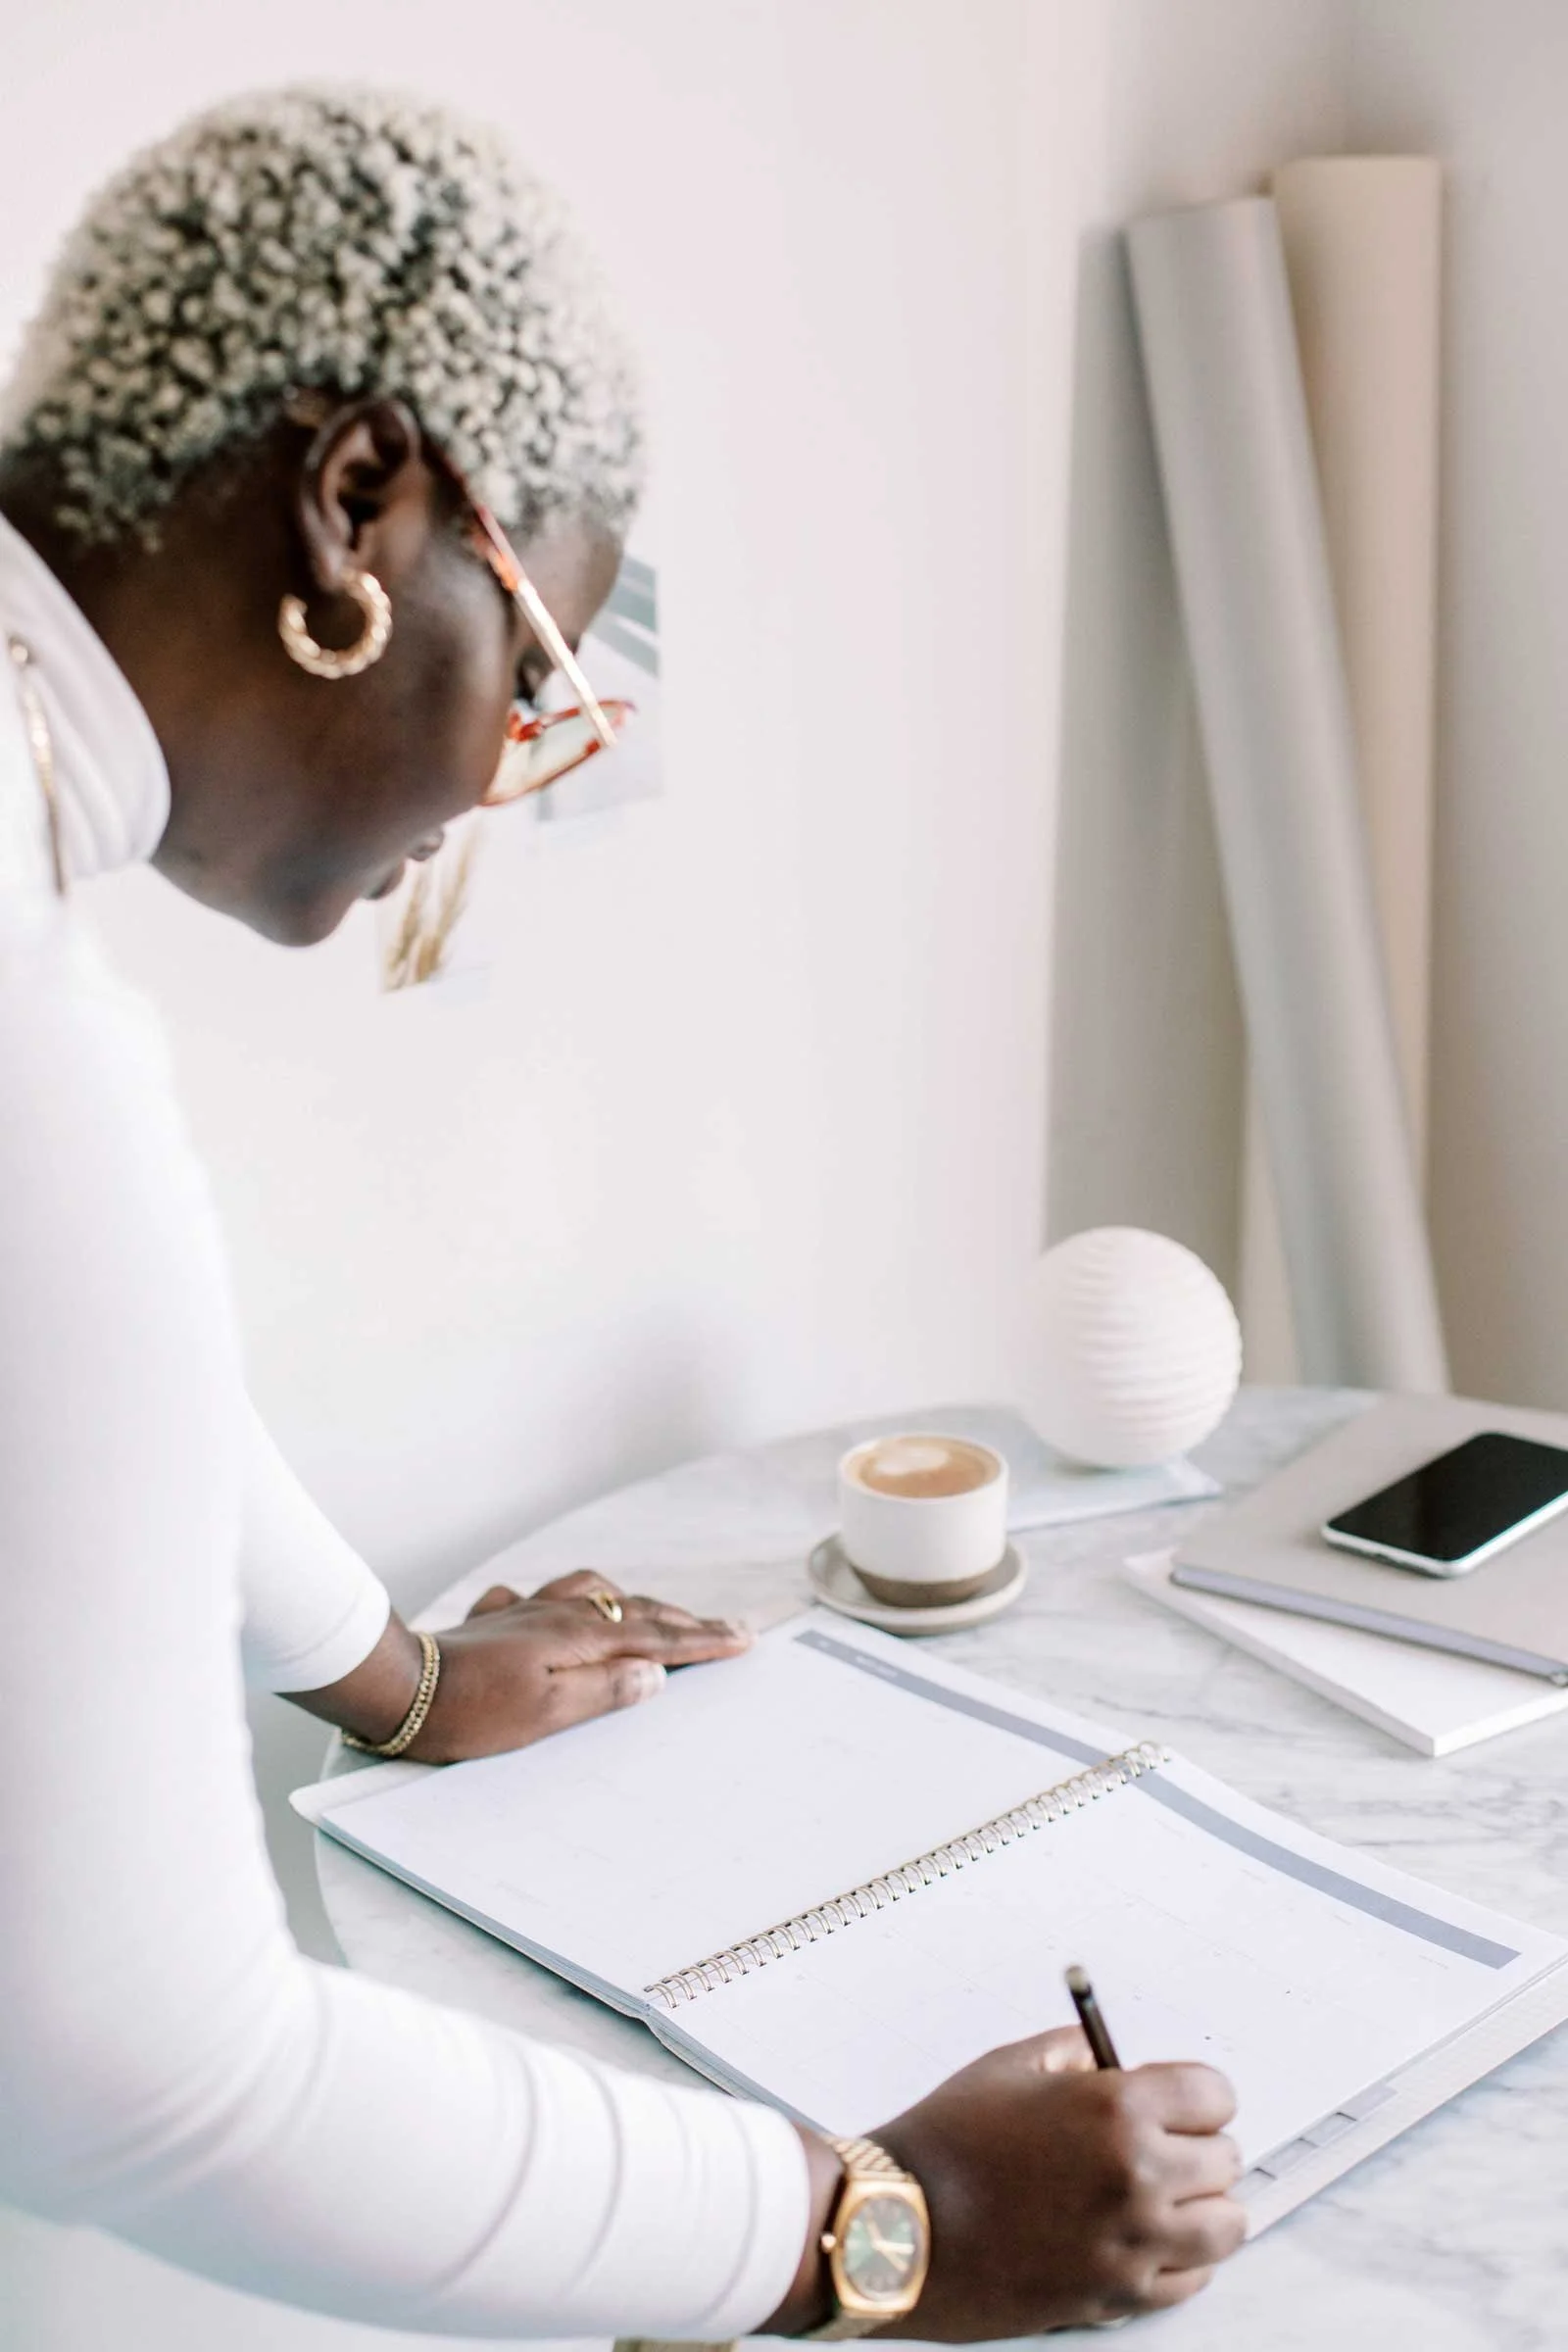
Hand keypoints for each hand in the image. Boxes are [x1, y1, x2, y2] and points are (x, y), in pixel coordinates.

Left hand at [294, 1572, 750, 1760]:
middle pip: (635, 1609)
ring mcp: (526, 1614)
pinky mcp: (495, 1623)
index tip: (744, 1637)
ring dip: (631, 1601)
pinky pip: (542, 1599)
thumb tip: (655, 1673)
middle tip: (726, 1625)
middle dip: (685, 1618)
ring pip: (592, 1592)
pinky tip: (558, 1611)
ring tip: (652, 1612)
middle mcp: (558, 1615)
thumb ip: (605, 1691)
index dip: (704, 1639)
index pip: (657, 1636)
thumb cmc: (472, 1714)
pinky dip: (568, 1602)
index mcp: (579, 1638)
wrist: (399, 1690)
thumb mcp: (548, 1715)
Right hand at [765, 2028, 1244, 2339]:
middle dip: (1196, 2146)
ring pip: (1225, 2226)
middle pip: (1225, 2160)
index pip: (1215, 2095)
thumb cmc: (946, 2145)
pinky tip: (1142, 2239)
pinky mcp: (1117, 2298)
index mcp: (1117, 2109)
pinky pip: (1191, 2280)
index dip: (1194, 2094)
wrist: (897, 2227)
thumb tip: (1113, 2061)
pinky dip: (1179, 2260)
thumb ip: (1077, 2053)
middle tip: (1160, 2145)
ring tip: (1162, 2196)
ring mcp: (1132, 2244)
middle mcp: (1138, 2177)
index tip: (1178, 2101)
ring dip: (1202, 2207)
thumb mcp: (1010, 2066)